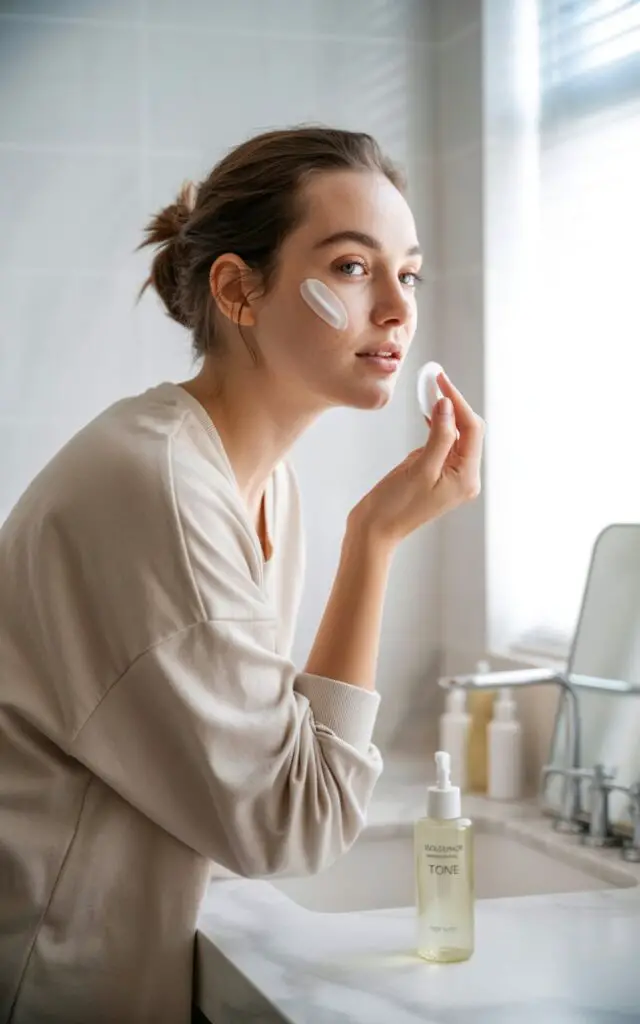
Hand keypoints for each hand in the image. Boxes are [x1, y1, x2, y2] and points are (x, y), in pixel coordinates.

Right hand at [349, 372, 484, 547]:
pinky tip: (427, 414)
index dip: (458, 402)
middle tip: (436, 380)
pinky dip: (436, 427)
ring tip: (430, 390)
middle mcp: (464, 477)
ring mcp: (450, 476)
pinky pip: (442, 445)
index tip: (441, 380)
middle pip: (468, 431)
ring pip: (455, 435)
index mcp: (466, 478)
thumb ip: (439, 436)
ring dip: (445, 413)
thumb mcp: (419, 468)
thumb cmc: (394, 506)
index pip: (472, 429)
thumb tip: (447, 405)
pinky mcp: (435, 475)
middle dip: (454, 404)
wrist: (375, 530)